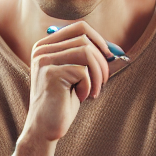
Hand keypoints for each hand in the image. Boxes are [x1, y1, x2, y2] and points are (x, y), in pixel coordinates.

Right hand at [25, 22, 112, 141]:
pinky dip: (89, 86)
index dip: (99, 39)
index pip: (79, 27)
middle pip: (85, 40)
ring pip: (86, 52)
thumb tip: (114, 49)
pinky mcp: (51, 73)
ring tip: (95, 90)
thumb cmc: (62, 101)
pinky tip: (82, 97)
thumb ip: (85, 56)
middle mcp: (42, 50)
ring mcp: (45, 60)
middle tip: (104, 81)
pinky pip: (83, 71)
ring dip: (98, 74)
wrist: (44, 128)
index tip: (108, 56)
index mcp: (46, 46)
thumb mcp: (73, 74)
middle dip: (101, 61)